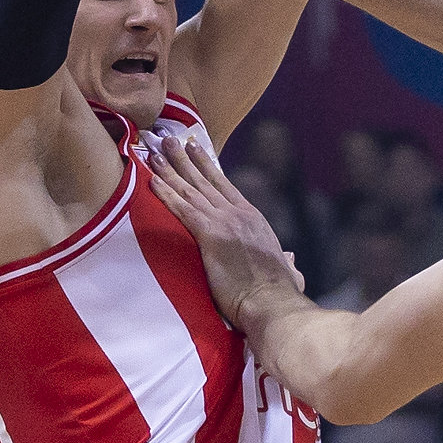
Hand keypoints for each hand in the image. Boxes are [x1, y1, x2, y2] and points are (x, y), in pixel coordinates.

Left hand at [136, 117, 307, 329]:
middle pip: (205, 180)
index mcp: (253, 219)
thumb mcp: (285, 271)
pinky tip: (153, 181)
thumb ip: (285, 262)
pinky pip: (183, 209)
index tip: (195, 149)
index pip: (225, 186)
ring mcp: (224, 222)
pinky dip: (167, 193)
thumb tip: (290, 260)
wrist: (272, 302)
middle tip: (167, 140)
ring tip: (155, 152)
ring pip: (191, 190)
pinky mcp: (211, 236)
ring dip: (171, 169)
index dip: (207, 167)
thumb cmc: (277, 293)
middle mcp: (238, 214)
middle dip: (184, 158)